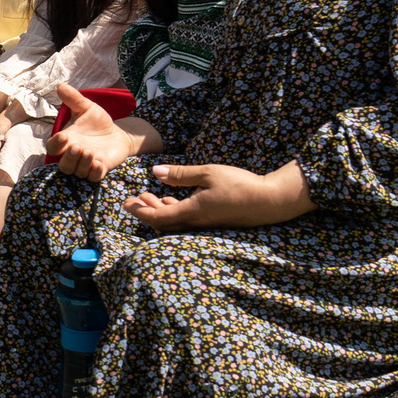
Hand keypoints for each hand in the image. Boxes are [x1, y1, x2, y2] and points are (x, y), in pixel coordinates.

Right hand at [49, 84, 153, 180]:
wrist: (118, 134)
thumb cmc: (98, 122)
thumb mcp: (87, 108)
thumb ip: (74, 99)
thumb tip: (59, 85)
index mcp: (67, 141)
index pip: (53, 147)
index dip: (56, 144)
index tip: (63, 136)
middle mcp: (74, 155)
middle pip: (63, 165)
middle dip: (69, 158)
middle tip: (79, 147)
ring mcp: (87, 164)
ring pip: (77, 172)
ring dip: (82, 164)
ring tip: (90, 152)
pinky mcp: (100, 169)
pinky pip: (93, 178)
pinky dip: (94, 173)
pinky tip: (99, 163)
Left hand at [124, 161, 313, 230]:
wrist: (272, 200)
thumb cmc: (240, 184)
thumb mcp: (208, 173)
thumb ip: (180, 174)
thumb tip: (155, 172)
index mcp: (191, 212)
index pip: (157, 219)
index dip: (139, 213)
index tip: (126, 204)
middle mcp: (196, 223)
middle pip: (163, 223)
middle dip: (146, 211)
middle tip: (133, 199)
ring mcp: (206, 225)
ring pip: (175, 223)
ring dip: (160, 210)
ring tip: (149, 196)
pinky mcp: (214, 222)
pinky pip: (187, 221)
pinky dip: (174, 212)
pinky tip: (171, 200)